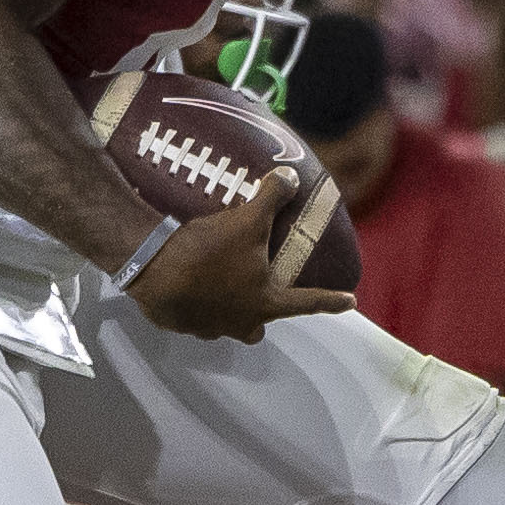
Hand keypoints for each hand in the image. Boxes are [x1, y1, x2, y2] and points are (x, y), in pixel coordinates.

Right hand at [127, 178, 356, 342]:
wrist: (154, 271)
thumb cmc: (210, 252)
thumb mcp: (247, 219)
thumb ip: (272, 198)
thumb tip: (291, 177)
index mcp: (265, 302)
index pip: (307, 303)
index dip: (330, 301)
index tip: (350, 302)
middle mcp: (241, 322)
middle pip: (260, 326)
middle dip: (262, 313)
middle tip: (258, 293)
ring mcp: (210, 327)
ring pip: (227, 324)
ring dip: (227, 308)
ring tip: (219, 283)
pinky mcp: (182, 324)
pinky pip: (196, 316)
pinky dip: (196, 302)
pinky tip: (188, 282)